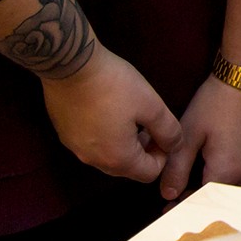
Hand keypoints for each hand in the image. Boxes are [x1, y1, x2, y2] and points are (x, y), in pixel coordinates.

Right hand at [40, 45, 181, 182]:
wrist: (70, 66)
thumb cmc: (115, 86)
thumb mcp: (152, 105)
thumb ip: (168, 131)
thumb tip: (175, 146)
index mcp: (117, 159)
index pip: (149, 174)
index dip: (163, 155)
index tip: (165, 132)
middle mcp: (93, 161)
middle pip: (128, 168)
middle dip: (145, 150)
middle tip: (150, 124)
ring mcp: (75, 149)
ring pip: (109, 157)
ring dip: (126, 143)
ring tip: (132, 116)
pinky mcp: (65, 135)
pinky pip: (93, 145)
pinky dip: (106, 136)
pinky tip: (110, 111)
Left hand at [160, 76, 240, 200]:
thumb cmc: (218, 101)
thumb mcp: (190, 132)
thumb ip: (177, 167)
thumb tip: (168, 193)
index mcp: (227, 171)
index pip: (202, 201)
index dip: (182, 206)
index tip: (167, 209)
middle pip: (224, 199)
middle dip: (202, 201)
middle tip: (182, 196)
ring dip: (222, 192)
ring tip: (203, 185)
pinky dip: (237, 181)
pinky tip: (226, 169)